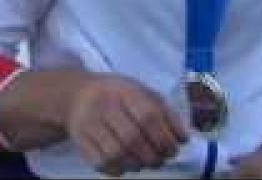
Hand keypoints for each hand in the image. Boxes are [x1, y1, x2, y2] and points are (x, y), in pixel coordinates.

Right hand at [65, 74, 188, 176]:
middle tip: (161, 159)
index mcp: (124, 90)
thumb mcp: (143, 92)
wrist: (77, 95)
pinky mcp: (80, 141)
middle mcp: (104, 106)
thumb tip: (183, 138)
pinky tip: (127, 165)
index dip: (165, 137)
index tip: (174, 148)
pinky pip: (100, 163)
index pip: (148, 116)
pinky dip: (118, 170)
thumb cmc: (117, 95)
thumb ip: (165, 112)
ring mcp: (89, 124)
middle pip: (132, 138)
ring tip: (146, 162)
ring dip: (137, 165)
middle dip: (153, 155)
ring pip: (116, 154)